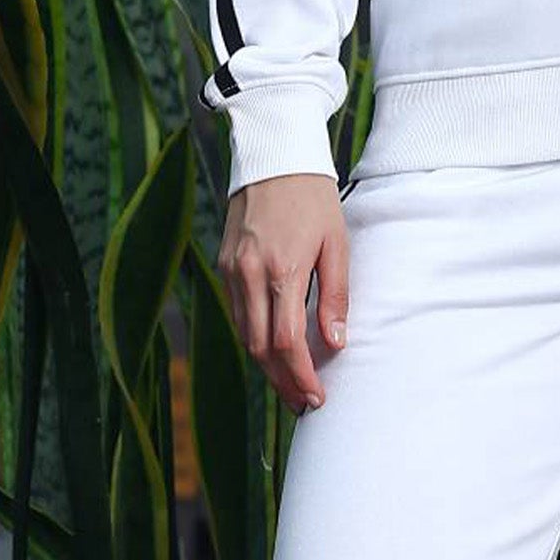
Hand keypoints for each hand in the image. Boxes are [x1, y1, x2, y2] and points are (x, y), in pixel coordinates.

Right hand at [219, 174, 350, 415]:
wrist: (273, 157)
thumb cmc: (313, 198)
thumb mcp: (336, 244)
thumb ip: (335, 296)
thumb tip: (335, 343)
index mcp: (282, 270)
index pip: (286, 342)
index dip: (300, 377)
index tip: (316, 398)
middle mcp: (249, 274)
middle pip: (258, 348)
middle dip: (282, 381)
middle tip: (304, 402)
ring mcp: (231, 270)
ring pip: (243, 334)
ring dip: (266, 365)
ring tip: (292, 384)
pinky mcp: (223, 264)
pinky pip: (237, 312)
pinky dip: (254, 337)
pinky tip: (274, 349)